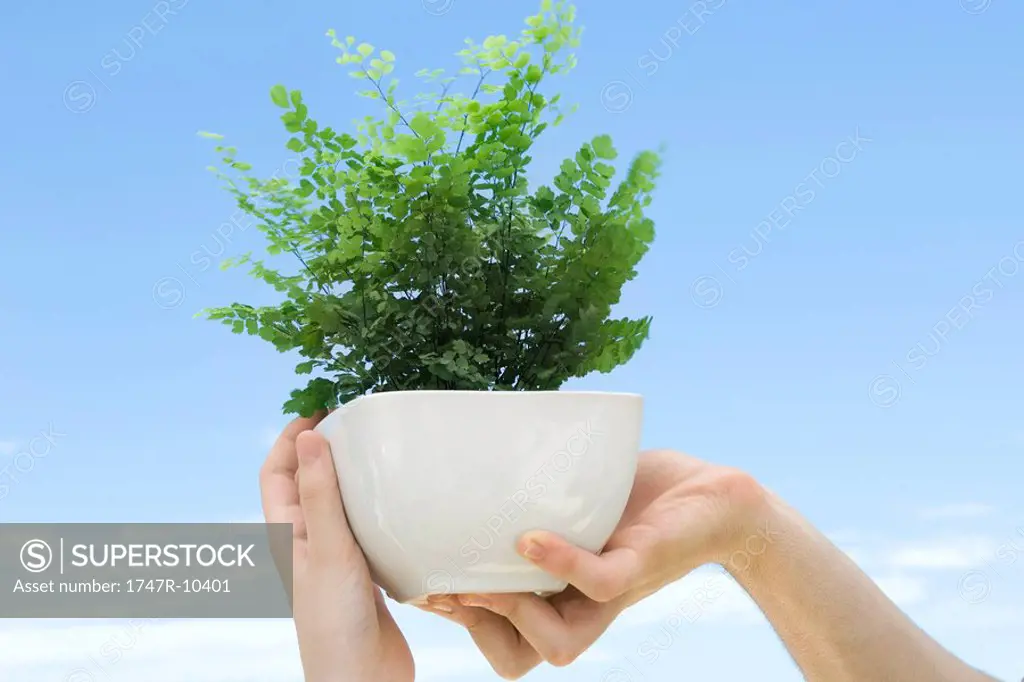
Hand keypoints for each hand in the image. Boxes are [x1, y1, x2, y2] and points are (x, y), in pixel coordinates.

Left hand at [261, 415, 414, 681]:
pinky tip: (405, 500)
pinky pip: (369, 527)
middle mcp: (308, 543)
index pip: (275, 473)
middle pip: (308, 483)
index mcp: (286, 535)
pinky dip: (380, 506)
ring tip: (382, 451)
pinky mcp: (366, 573)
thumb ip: (320, 495)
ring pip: (340, 504)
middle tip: (357, 421)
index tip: (319, 407)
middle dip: (325, 449)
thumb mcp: (328, 551)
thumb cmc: (335, 624)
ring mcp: (337, 558)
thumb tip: (310, 436)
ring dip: (354, 476)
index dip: (290, 438)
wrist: (363, 681)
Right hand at [421, 449, 764, 677]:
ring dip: (509, 610)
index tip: (421, 578)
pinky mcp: (639, 568)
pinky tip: (531, 538)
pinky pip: (596, 587)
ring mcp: (609, 592)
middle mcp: (579, 605)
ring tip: (482, 574)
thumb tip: (460, 459)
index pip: (498, 634)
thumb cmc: (640, 497)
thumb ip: (527, 492)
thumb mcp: (573, 498)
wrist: (716, 498)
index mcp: (557, 595)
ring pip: (553, 645)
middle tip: (444, 581)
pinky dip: (559, 565)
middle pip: (515, 654)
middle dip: (472, 623)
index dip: (455, 616)